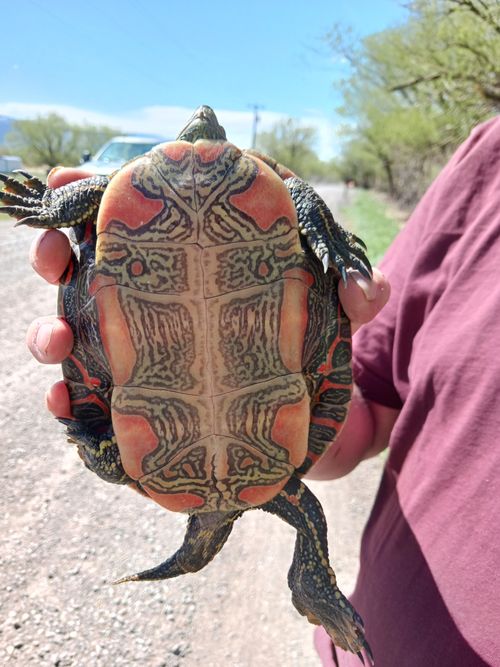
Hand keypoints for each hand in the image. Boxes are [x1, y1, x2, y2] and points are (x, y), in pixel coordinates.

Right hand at [25, 168, 390, 418]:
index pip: (143, 214)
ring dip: (53, 332)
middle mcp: (163, 297)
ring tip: (59, 343)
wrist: (320, 414)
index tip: (71, 179)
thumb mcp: (336, 304)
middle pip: (94, 268)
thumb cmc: (318, 340)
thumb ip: (355, 291)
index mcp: (198, 258)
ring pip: (82, 331)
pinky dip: (71, 400)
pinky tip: (65, 403)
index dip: (100, 191)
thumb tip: (367, 293)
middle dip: (60, 259)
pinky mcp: (148, 397)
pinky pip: (96, 395)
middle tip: (55, 263)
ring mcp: (151, 347)